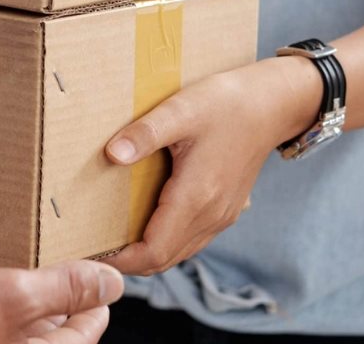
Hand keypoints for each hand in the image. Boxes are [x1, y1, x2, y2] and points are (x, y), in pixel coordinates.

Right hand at [0, 260, 122, 343]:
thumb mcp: (14, 296)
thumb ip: (66, 289)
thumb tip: (113, 282)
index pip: (94, 315)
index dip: (83, 279)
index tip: (66, 253)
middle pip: (61, 319)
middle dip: (47, 288)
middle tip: (23, 260)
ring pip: (29, 323)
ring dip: (17, 297)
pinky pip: (2, 331)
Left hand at [102, 57, 320, 274]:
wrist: (273, 104)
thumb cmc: (227, 103)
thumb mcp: (181, 109)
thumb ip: (144, 133)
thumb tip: (112, 155)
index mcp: (196, 197)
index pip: (153, 251)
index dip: (121, 259)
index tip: (90, 251)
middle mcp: (211, 215)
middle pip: (163, 260)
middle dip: (128, 261)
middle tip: (92, 246)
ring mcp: (221, 216)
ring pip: (178, 253)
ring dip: (146, 252)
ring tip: (112, 237)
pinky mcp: (225, 210)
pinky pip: (190, 239)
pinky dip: (164, 241)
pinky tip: (144, 222)